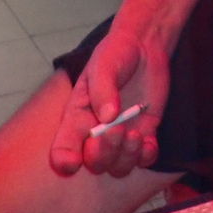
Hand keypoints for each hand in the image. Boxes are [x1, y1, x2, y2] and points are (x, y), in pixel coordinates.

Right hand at [49, 24, 170, 177]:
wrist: (144, 46)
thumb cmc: (115, 54)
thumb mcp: (103, 64)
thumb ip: (103, 89)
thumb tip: (108, 117)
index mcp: (78, 118)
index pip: (63, 150)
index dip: (65, 162)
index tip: (74, 162)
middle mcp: (97, 133)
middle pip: (95, 163)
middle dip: (104, 154)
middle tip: (117, 130)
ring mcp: (122, 136)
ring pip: (119, 166)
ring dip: (127, 158)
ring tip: (135, 134)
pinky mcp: (146, 133)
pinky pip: (145, 159)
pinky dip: (146, 156)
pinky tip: (148, 141)